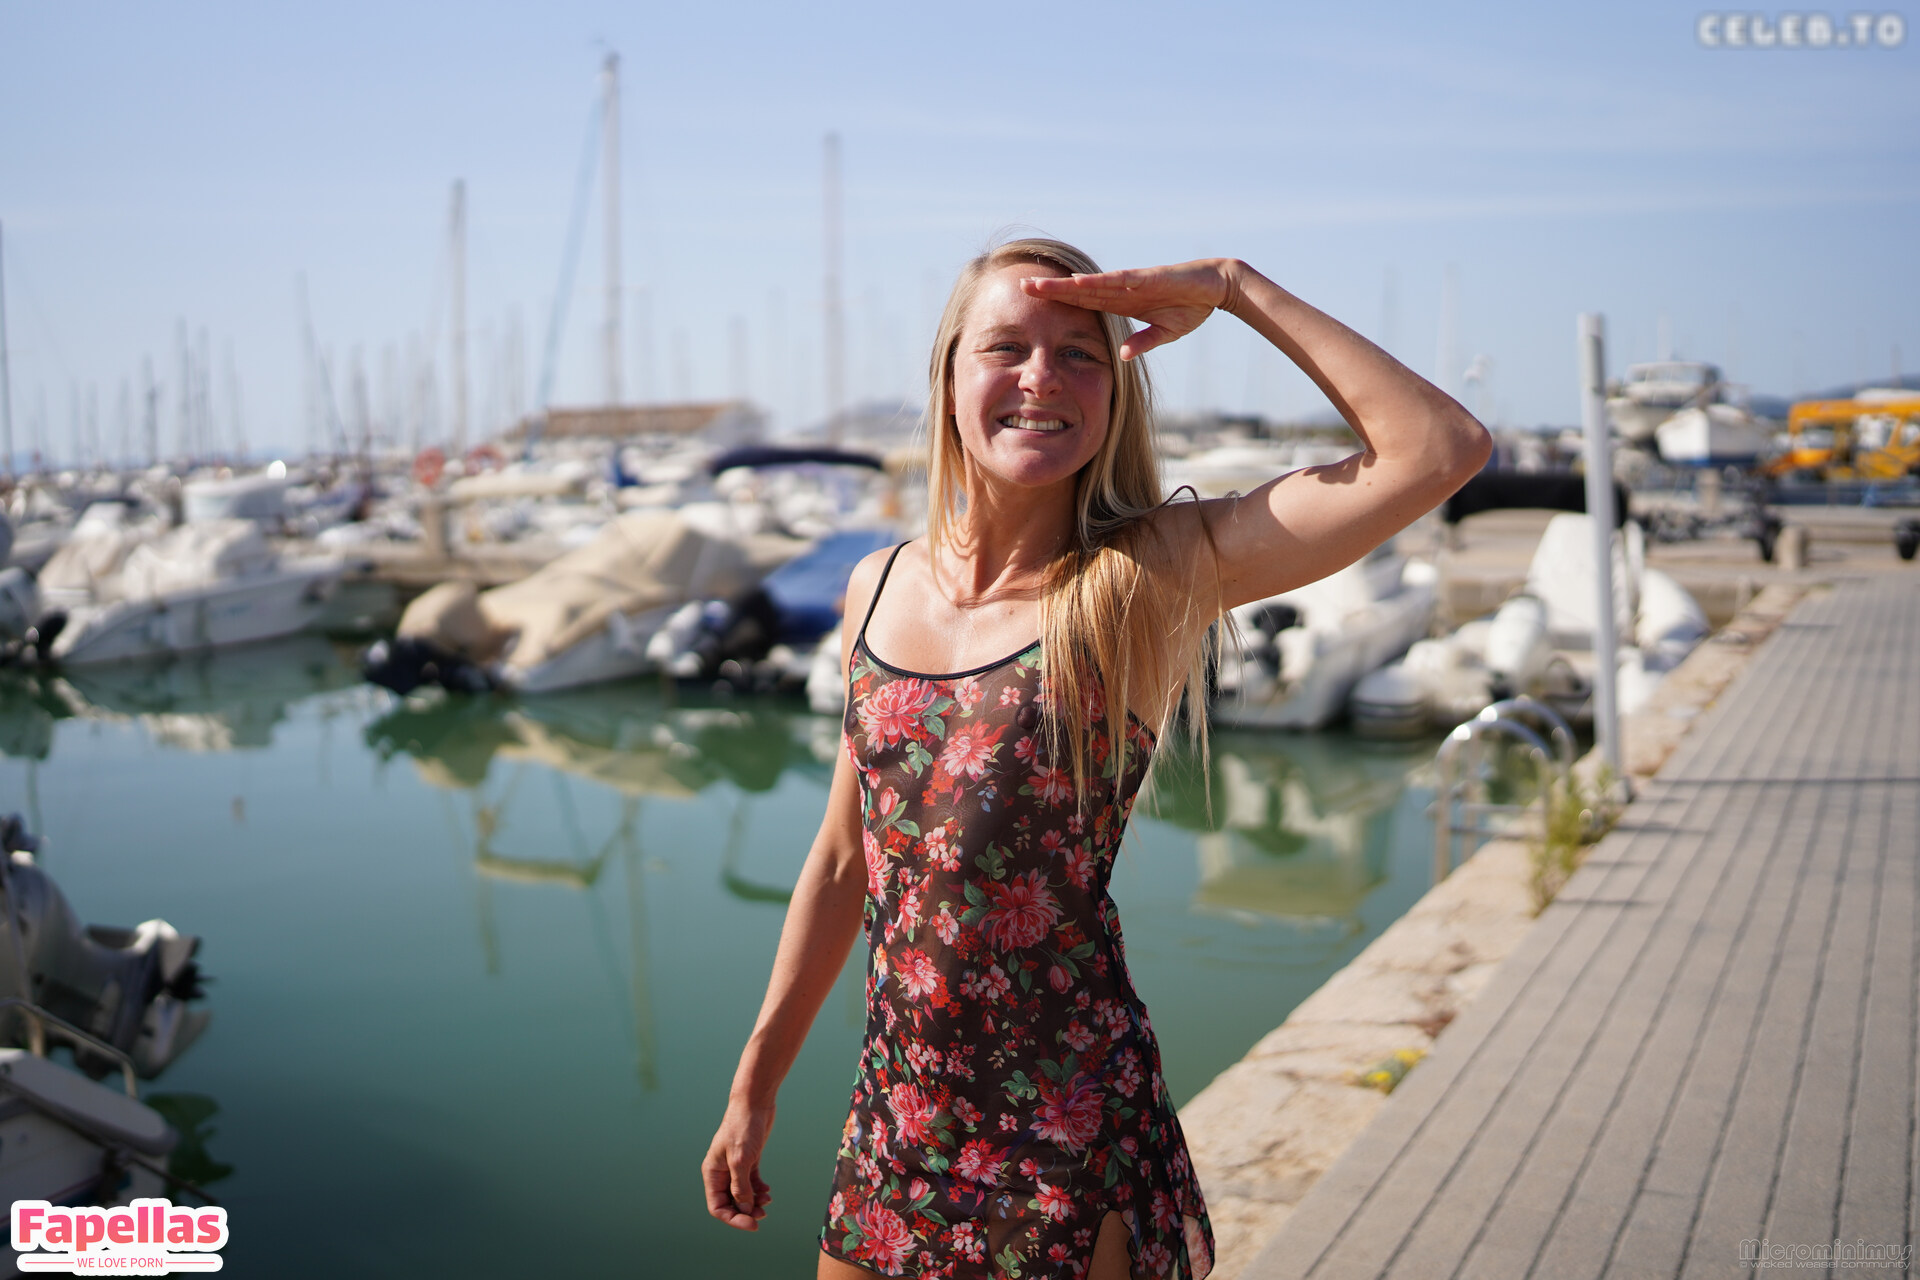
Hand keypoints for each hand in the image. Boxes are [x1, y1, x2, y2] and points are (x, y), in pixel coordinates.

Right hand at [703, 1099, 774, 1230]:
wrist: (755, 1102)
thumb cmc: (743, 1127)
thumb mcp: (741, 1160)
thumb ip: (741, 1186)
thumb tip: (744, 1208)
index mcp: (712, 1172)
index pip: (717, 1206)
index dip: (733, 1218)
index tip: (752, 1223)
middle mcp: (721, 1172)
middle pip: (730, 1202)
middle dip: (745, 1211)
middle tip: (763, 1214)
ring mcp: (735, 1166)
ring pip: (742, 1194)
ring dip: (754, 1201)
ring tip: (767, 1201)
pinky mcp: (748, 1160)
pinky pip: (751, 1183)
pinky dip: (759, 1189)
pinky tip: (768, 1191)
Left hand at [1022, 259, 1239, 360]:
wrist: (1215, 288)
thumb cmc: (1189, 307)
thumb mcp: (1163, 333)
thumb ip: (1142, 342)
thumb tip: (1122, 356)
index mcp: (1122, 303)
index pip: (1083, 304)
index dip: (1059, 304)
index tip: (1034, 307)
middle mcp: (1120, 290)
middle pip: (1078, 291)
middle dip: (1050, 290)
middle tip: (1020, 288)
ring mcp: (1131, 284)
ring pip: (1090, 284)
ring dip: (1063, 285)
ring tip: (1036, 285)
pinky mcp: (1146, 279)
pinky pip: (1117, 281)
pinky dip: (1097, 282)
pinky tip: (1076, 282)